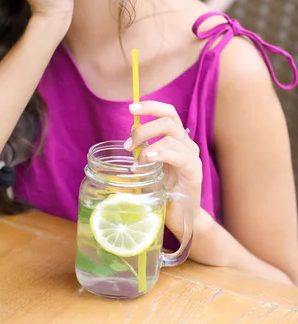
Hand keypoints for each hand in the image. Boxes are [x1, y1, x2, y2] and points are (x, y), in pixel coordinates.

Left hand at [124, 101, 202, 236]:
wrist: (181, 217)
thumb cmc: (164, 190)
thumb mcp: (150, 166)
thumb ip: (143, 149)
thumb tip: (130, 134)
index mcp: (176, 139)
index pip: (168, 112)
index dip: (151, 106)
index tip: (131, 108)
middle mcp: (187, 144)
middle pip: (169, 119)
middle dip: (144, 127)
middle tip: (128, 144)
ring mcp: (192, 157)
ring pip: (172, 136)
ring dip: (148, 144)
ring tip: (137, 161)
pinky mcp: (194, 172)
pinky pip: (180, 155)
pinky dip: (161, 153)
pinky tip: (149, 160)